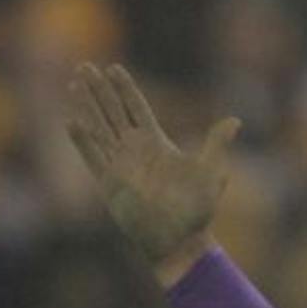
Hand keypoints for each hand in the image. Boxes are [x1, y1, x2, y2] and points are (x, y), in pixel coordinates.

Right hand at [64, 63, 239, 286]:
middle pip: (113, 112)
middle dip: (100, 90)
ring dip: (87, 106)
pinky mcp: (109, 183)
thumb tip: (235, 120)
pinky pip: (92, 156)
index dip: (126, 89)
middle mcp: (135, 151)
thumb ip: (216, 143)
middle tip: (86, 66)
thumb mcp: (211, 172)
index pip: (137, 109)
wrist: (179, 240)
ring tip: (75, 83)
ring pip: (99, 127)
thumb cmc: (197, 211)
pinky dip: (82, 139)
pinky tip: (71, 120)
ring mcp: (120, 165)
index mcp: (157, 144)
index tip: (114, 68)